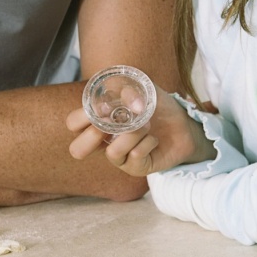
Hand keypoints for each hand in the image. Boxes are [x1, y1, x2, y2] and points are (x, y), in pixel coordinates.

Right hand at [66, 86, 215, 176]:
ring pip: (111, 152)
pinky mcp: (136, 168)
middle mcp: (104, 142)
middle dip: (92, 135)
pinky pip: (135, 156)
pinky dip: (147, 142)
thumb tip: (129, 103)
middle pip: (77, 150)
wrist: (183, 124)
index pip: (74, 123)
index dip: (82, 116)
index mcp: (99, 121)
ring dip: (132, 134)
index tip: (104, 107)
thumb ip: (130, 89)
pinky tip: (154, 138)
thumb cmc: (157, 107)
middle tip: (113, 123)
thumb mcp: (143, 89)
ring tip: (146, 124)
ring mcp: (120, 158)